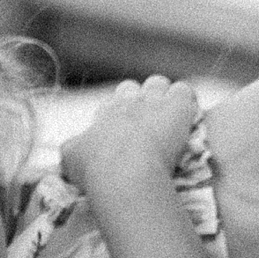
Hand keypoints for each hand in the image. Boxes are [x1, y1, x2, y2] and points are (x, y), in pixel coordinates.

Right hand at [60, 75, 198, 192]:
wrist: (123, 173)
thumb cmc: (95, 170)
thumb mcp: (71, 159)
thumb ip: (74, 148)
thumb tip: (73, 149)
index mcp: (104, 114)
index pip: (111, 105)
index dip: (118, 117)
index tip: (123, 135)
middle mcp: (127, 103)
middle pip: (132, 89)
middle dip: (137, 101)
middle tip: (144, 125)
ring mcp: (152, 102)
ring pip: (158, 84)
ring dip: (162, 97)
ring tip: (168, 117)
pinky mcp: (176, 107)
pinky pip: (183, 92)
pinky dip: (186, 101)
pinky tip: (187, 116)